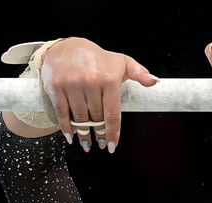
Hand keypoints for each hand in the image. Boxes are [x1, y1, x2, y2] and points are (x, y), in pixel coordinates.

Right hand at [40, 37, 159, 151]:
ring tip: (87, 143)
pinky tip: (71, 137)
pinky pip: (62, 113)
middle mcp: (90, 82)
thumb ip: (139, 73)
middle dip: (98, 133)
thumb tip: (154, 82)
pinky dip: (66, 128)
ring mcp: (72, 85)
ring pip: (79, 118)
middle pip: (96, 118)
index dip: (112, 133)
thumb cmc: (97, 59)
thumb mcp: (121, 62)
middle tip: (100, 142)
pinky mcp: (56, 87)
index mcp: (108, 79)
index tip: (111, 146)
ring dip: (83, 134)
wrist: (67, 47)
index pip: (112, 113)